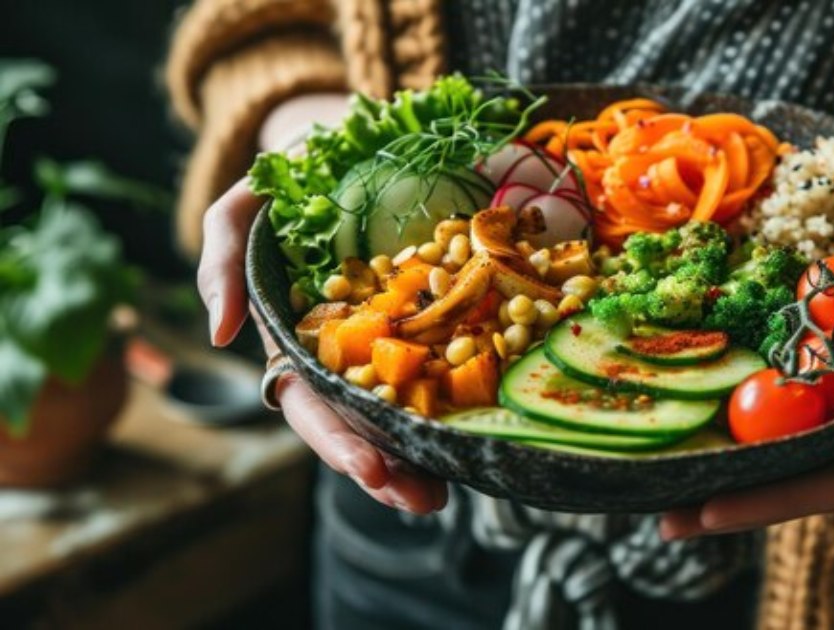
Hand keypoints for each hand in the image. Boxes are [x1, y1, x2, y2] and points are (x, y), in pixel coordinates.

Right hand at [197, 93, 446, 512]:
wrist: (344, 146)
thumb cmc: (287, 182)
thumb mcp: (241, 210)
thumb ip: (220, 263)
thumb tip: (219, 335)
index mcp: (297, 340)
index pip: (311, 403)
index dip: (336, 440)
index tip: (368, 469)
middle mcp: (343, 353)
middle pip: (360, 423)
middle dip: (387, 468)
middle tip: (424, 500)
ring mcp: (387, 342)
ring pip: (401, 411)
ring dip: (424, 455)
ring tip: (449, 489)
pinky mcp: (428, 321)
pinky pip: (443, 367)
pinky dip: (456, 404)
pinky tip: (479, 434)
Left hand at [660, 200, 833, 538]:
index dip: (780, 498)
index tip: (710, 511)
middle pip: (819, 473)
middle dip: (743, 496)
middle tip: (665, 514)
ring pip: (811, 442)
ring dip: (745, 459)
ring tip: (672, 470)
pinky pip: (816, 398)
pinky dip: (768, 407)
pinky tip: (717, 407)